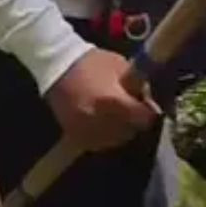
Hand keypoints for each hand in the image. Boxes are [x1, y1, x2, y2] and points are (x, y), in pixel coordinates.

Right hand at [45, 48, 159, 151]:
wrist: (57, 66)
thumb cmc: (91, 63)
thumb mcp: (120, 66)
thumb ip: (136, 84)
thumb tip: (148, 99)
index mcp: (113, 101)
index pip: (143, 118)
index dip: (148, 112)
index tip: (148, 107)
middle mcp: (100, 120)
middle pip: (130, 130)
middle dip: (134, 121)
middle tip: (133, 111)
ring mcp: (86, 130)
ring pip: (115, 140)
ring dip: (120, 130)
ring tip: (118, 117)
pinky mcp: (75, 134)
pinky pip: (98, 143)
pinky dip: (104, 136)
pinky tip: (104, 124)